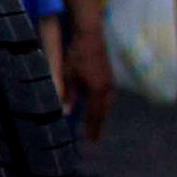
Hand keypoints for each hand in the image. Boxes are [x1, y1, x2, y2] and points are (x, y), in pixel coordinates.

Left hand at [65, 26, 115, 141]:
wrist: (91, 36)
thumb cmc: (77, 55)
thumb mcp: (68, 75)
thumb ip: (68, 95)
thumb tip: (66, 113)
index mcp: (97, 90)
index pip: (95, 115)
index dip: (92, 128)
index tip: (90, 141)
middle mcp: (107, 88)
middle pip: (104, 112)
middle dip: (99, 126)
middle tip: (95, 138)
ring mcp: (111, 82)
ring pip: (108, 104)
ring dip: (102, 116)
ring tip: (96, 127)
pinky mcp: (110, 76)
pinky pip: (109, 97)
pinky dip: (104, 106)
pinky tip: (99, 108)